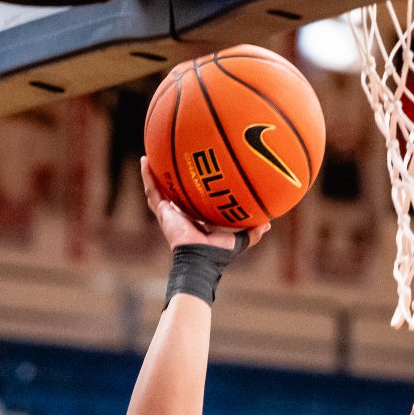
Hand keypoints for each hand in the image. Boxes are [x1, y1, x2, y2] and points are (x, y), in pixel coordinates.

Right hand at [141, 157, 269, 252]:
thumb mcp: (239, 241)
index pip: (195, 202)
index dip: (195, 190)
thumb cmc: (218, 254)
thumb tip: (268, 223)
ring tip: (152, 154)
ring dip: (156, 173)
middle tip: (173, 159)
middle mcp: (182, 215)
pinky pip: (152, 191)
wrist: (200, 260)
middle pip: (175, 193)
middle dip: (173, 178)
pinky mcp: (163, 213)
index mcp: (197, 221)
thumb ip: (252, 232)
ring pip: (160, 189)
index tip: (198, 176)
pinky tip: (145, 160)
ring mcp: (170, 214)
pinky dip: (147, 176)